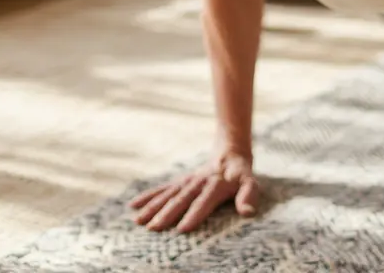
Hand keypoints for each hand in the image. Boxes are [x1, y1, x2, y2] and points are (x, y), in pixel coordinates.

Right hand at [128, 150, 259, 232]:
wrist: (229, 154)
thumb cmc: (241, 175)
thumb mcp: (250, 184)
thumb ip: (248, 197)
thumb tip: (247, 213)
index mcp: (216, 185)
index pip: (203, 202)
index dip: (193, 215)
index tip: (182, 229)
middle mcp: (198, 183)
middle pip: (181, 199)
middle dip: (167, 214)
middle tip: (154, 228)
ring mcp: (186, 182)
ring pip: (168, 195)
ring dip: (153, 207)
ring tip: (139, 221)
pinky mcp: (179, 182)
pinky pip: (161, 189)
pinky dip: (147, 196)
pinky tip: (133, 206)